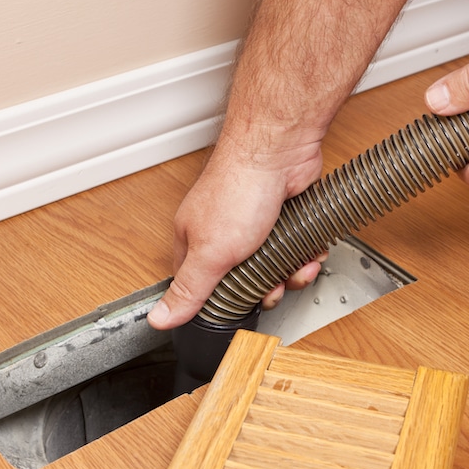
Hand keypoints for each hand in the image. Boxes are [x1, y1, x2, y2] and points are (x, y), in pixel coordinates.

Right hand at [147, 137, 324, 329]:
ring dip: (291, 272)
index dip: (221, 303)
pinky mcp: (283, 217)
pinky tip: (309, 251)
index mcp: (195, 241)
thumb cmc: (240, 188)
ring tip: (297, 268)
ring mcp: (255, 224)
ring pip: (274, 266)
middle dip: (265, 289)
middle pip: (244, 281)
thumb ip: (188, 288)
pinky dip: (305, 253)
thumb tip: (159, 317)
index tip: (239, 308)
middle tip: (273, 288)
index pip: (200, 286)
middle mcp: (223, 232)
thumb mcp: (210, 253)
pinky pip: (294, 248)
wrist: (280, 151)